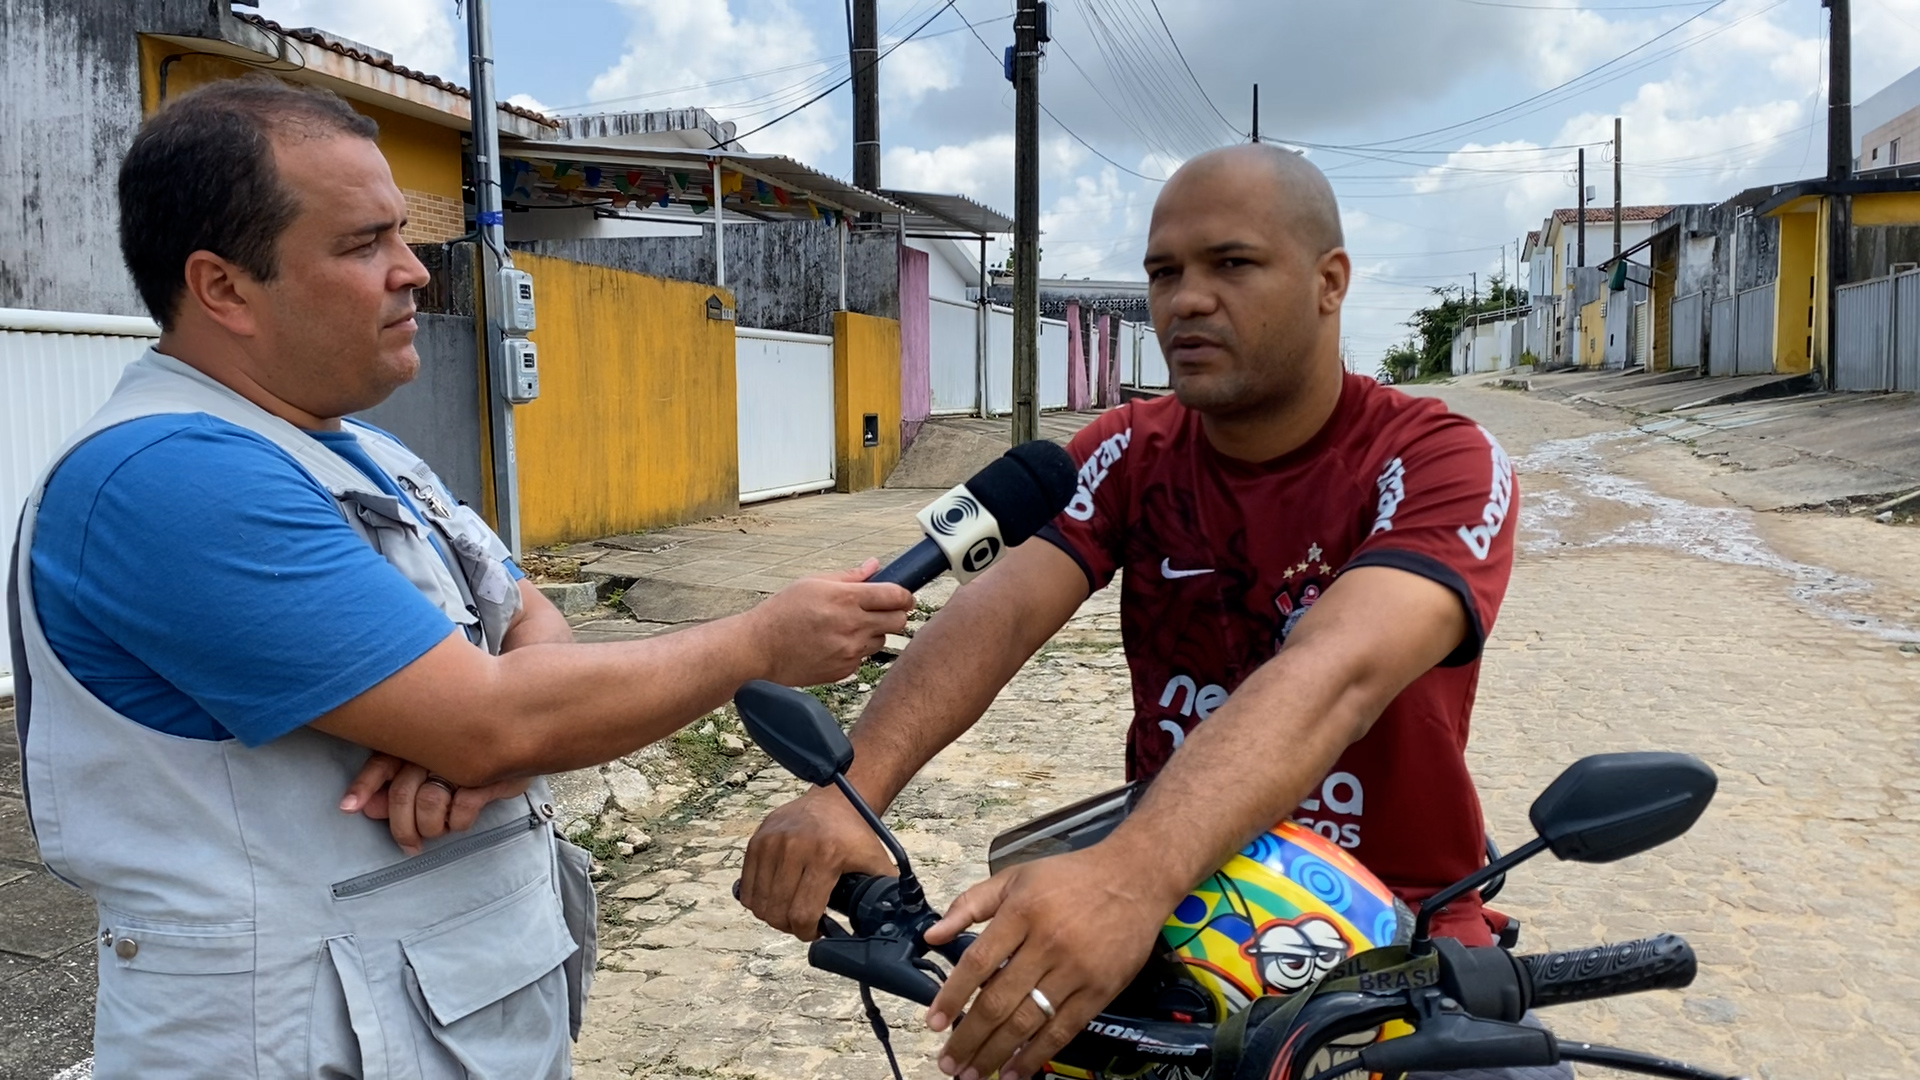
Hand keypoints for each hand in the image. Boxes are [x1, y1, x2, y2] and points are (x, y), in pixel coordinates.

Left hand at [340, 752, 535, 854]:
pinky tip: (461, 817)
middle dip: (402, 827)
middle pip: (402, 794)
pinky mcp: (486, 775)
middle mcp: (434, 747)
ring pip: (428, 805)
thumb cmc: (471, 752)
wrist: (524, 735)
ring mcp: (460, 760)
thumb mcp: (432, 765)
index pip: (383, 761)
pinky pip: (460, 810)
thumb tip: (369, 808)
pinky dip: (458, 822)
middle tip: (409, 846)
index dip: (365, 785)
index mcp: (417, 740)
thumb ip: (397, 784)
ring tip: (440, 828)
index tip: (348, 808)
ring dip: (431, 826)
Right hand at [740, 785, 897, 938]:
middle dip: (790, 927)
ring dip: (773, 915)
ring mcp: (772, 841)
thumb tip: (890, 924)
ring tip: (789, 910)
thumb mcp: (876, 861)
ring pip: (759, 903)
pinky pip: (747, 887)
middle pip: (778, 912)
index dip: (808, 932)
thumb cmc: (854, 834)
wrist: (835, 798)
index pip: (803, 913)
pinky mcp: (757, 840)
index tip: (817, 931)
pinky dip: (758, 900)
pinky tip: (776, 897)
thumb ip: (886, 894)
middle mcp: (795, 846)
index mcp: (826, 855)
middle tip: (803, 923)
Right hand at [747, 559, 912, 686]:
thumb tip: (874, 565)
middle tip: (883, 611)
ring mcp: (850, 651)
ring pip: (882, 640)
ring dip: (874, 633)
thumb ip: (849, 576)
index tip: (904, 597)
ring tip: (849, 628)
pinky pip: (864, 658)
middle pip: (899, 621)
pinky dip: (856, 650)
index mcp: (846, 599)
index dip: (905, 595)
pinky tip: (835, 644)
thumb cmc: (782, 612)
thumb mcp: (812, 583)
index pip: (895, 596)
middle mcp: (852, 626)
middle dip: (896, 614)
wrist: (759, 649)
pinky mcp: (844, 670)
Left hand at [922, 847, 1171, 1079]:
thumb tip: (932, 935)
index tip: (934, 1022)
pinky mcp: (1100, 990)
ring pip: (1027, 1021)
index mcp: (1021, 913)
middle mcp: (1047, 944)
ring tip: (972, 1074)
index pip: (977, 963)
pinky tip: (1015, 1071)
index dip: (952, 996)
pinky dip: (1036, 1054)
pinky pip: (1063, 1030)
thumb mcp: (1015, 877)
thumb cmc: (1070, 877)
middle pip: (998, 1001)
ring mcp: (1075, 970)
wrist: (1135, 878)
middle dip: (969, 1038)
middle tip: (948, 1062)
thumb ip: (971, 904)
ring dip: (996, 1053)